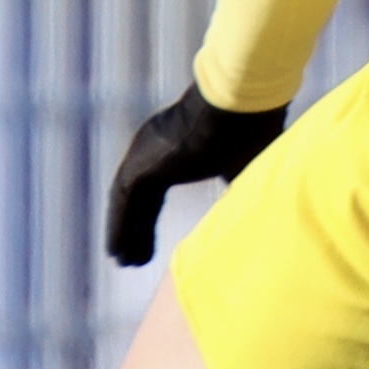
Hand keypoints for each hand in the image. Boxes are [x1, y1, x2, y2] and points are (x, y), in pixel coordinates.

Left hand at [103, 84, 292, 267]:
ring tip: (125, 261)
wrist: (239, 106)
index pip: (158, 193)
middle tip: (135, 258)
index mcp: (176, 151)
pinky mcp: (140, 166)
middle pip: (142, 201)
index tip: (152, 243)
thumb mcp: (246, 168)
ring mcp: (144, 156)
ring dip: (127, 234)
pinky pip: (123, 204)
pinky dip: (120, 228)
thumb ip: (236, 192)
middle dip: (138, 230)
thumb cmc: (252, 131)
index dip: (151, 220)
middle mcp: (155, 152)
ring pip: (129, 205)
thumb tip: (241, 220)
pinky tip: (117, 251)